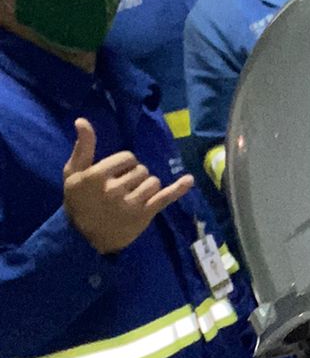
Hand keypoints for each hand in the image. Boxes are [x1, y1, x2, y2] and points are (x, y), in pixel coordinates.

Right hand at [63, 118, 193, 254]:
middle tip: (121, 188)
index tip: (115, 174)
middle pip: (141, 169)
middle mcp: (114, 189)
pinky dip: (178, 189)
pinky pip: (165, 197)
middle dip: (134, 175)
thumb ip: (82, 146)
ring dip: (146, 186)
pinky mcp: (144, 215)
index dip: (124, 163)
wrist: (84, 237)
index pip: (127, 157)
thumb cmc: (78, 200)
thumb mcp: (73, 173)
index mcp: (97, 176)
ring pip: (153, 181)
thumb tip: (82, 120)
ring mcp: (131, 203)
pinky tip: (188, 180)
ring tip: (132, 195)